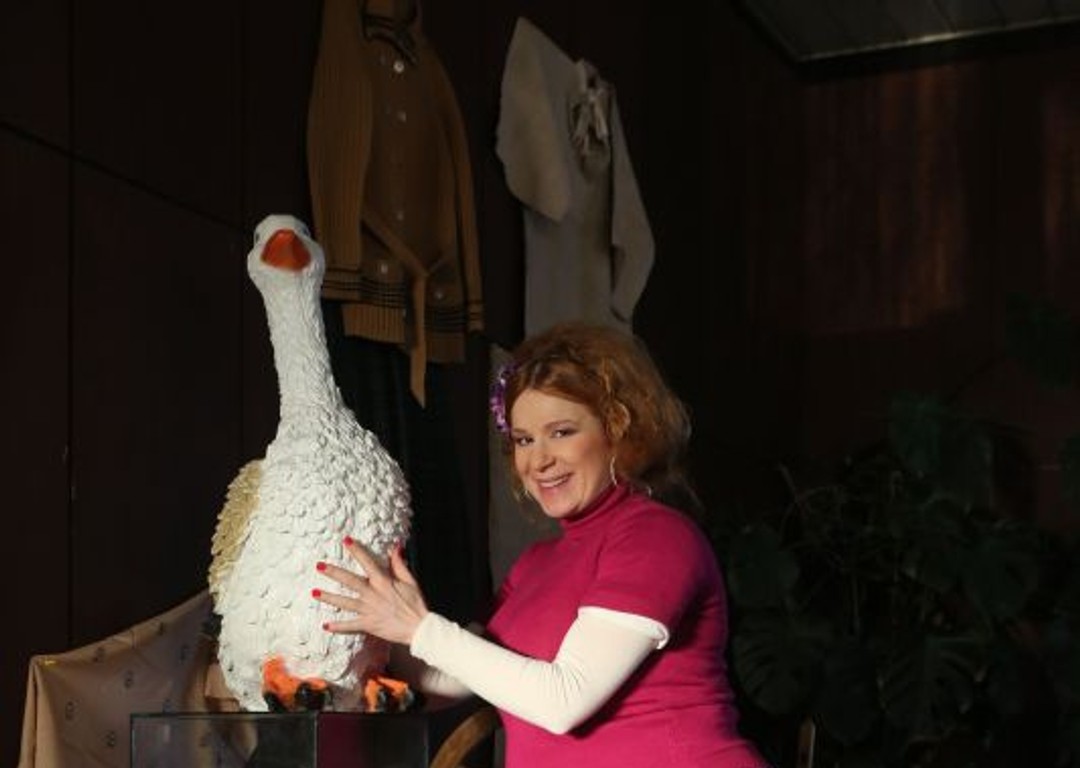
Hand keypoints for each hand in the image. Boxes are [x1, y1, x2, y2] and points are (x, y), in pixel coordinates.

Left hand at [314, 539, 428, 645]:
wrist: (419, 628)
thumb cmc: (416, 603)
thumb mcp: (410, 580)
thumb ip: (399, 563)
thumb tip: (395, 546)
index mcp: (383, 581)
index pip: (367, 562)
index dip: (356, 550)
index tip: (346, 540)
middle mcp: (373, 594)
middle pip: (349, 581)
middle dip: (333, 572)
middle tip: (319, 566)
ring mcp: (368, 610)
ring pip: (344, 602)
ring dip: (328, 597)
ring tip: (314, 592)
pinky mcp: (368, 624)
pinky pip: (350, 625)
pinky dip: (338, 626)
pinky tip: (325, 625)